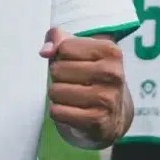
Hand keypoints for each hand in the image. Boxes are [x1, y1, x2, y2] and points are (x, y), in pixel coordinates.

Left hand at [41, 27, 129, 144]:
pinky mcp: (98, 120)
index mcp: (110, 51)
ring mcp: (107, 98)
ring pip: (55, 91)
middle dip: (58, 76)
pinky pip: (57, 112)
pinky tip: (72, 110)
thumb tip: (45, 52)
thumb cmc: (91, 74)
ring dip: (57, 95)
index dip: (62, 56)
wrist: (114, 112)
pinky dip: (58, 111)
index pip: (64, 47)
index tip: (75, 63)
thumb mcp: (78, 49)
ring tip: (72, 96)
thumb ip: (57, 38)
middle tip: (73, 82)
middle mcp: (113, 73)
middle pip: (57, 69)